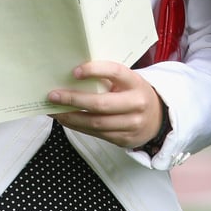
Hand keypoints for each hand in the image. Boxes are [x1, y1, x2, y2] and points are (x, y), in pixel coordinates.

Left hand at [48, 61, 163, 149]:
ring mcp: (131, 125)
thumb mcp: (127, 81)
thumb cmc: (133, 92)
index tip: (75, 71)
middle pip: (101, 104)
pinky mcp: (123, 140)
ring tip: (54, 110)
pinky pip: (97, 134)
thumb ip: (108, 77)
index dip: (95, 71)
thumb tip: (72, 75)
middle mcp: (136, 104)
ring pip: (96, 123)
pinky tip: (66, 119)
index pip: (115, 72)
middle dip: (74, 100)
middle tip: (53, 95)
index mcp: (136, 83)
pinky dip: (78, 126)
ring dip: (71, 117)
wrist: (157, 118)